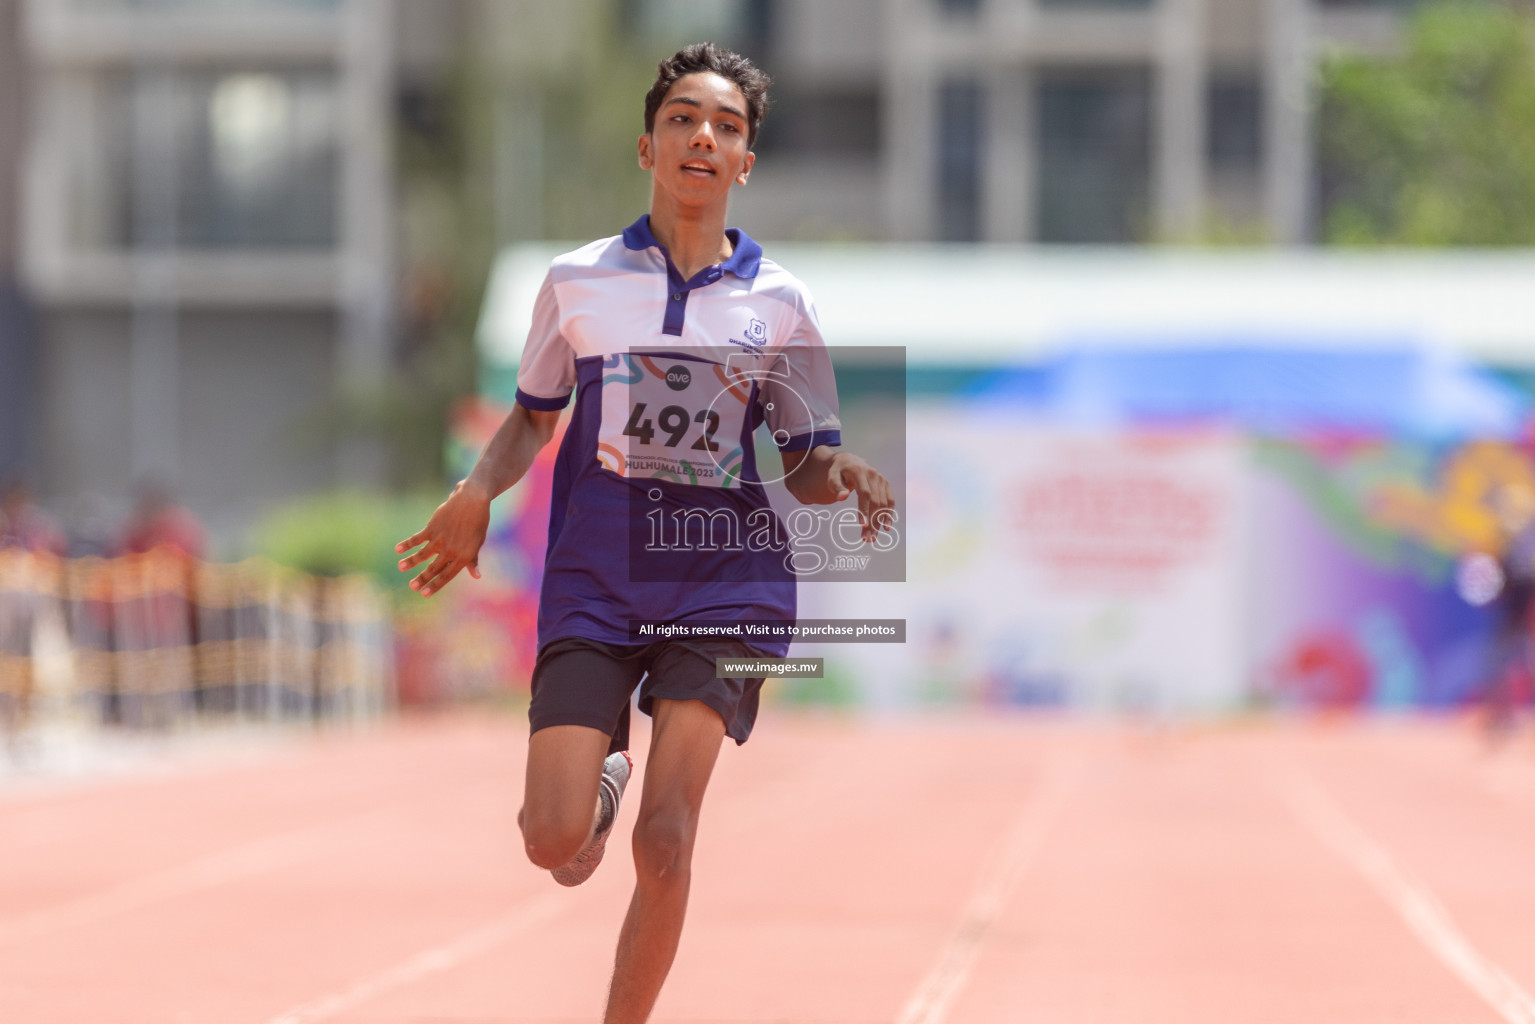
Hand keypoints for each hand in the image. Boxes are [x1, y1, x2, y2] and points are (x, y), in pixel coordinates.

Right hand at [394, 480, 491, 596]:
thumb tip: (476, 576)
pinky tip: (398, 549)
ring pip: (422, 554)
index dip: (435, 585)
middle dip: (422, 578)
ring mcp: (440, 539)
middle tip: (412, 587)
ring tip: (401, 567)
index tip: (424, 594)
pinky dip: (407, 544)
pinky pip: (417, 539)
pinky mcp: (432, 528)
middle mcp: (450, 550)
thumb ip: (472, 560)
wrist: (472, 502)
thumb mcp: (477, 543)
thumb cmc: (477, 524)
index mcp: (463, 557)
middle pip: (433, 568)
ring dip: (411, 562)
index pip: (446, 576)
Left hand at [827, 453, 894, 543]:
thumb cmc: (838, 472)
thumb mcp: (832, 477)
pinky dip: (889, 514)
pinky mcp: (886, 485)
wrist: (849, 462)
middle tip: (867, 538)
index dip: (864, 509)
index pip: (864, 493)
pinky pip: (890, 501)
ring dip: (879, 522)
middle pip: (875, 501)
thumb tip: (842, 497)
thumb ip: (836, 487)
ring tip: (872, 537)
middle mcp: (874, 475)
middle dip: (872, 521)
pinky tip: (886, 527)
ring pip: (883, 504)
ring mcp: (881, 480)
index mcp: (860, 472)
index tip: (863, 525)